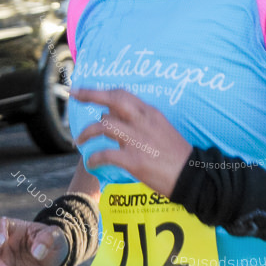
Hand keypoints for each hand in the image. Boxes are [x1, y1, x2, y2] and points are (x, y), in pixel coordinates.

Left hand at [73, 87, 192, 196]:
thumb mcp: (161, 128)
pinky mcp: (135, 160)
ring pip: (104, 125)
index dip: (100, 91)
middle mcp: (142, 122)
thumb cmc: (176, 154)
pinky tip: (91, 164)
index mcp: (149, 113)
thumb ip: (139, 121)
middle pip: (113, 99)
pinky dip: (94, 159)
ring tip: (79, 141)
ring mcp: (138, 140)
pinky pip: (106, 155)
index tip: (83, 90)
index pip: (122, 94)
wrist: (192, 175)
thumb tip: (111, 117)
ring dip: (87, 132)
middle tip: (73, 95)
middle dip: (90, 94)